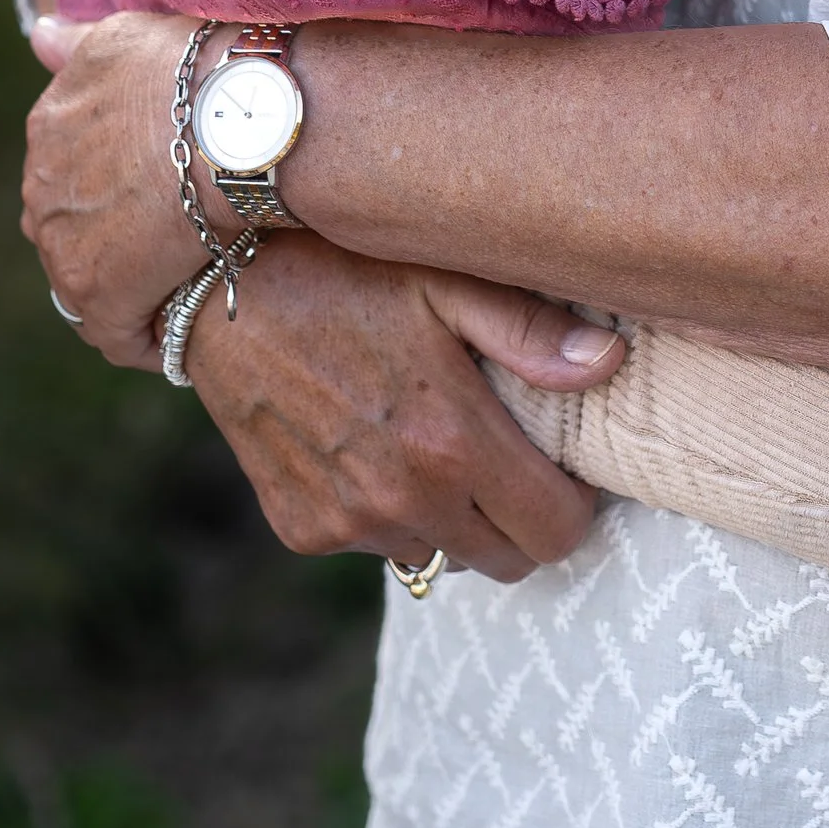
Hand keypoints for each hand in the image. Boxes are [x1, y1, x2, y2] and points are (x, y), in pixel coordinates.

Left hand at [23, 7, 205, 365]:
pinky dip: (145, 336)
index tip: (154, 193)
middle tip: (171, 240)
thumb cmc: (195, 67)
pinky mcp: (97, 290)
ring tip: (181, 288)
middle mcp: (41, 186)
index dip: (112, 185)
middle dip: (110, 236)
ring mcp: (62, 241)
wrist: (234, 115)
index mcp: (48, 125)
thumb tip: (37, 34)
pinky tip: (181, 334)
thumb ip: (77, 43)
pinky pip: (115, 332)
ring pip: (87, 279)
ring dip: (127, 286)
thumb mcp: (127, 36)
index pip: (67, 170)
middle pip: (69, 226)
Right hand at [188, 235, 624, 579]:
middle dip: (520, 517)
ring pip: (438, 554)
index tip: (564, 463)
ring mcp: (346, 522)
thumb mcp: (444, 277)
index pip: (556, 532)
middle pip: (506, 561)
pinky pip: (372, 544)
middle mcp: (402, 499)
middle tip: (508, 455)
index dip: (573, 501)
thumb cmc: (344, 266)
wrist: (219, 286)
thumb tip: (610, 365)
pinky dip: (384, 511)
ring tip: (430, 439)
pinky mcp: (302, 528)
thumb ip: (529, 330)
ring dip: (450, 515)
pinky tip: (370, 443)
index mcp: (453, 442)